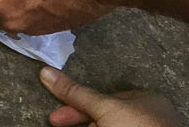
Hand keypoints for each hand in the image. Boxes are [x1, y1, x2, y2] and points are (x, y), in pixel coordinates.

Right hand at [40, 67, 179, 126]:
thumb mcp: (105, 108)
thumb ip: (77, 92)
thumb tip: (46, 72)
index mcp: (146, 100)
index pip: (105, 97)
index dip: (78, 102)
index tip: (58, 113)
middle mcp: (147, 117)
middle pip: (104, 114)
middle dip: (79, 118)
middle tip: (56, 122)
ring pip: (107, 126)